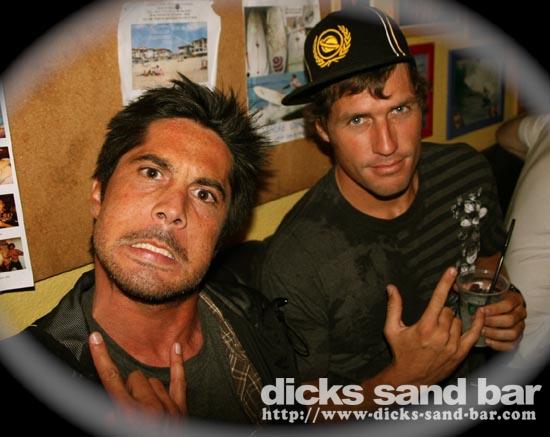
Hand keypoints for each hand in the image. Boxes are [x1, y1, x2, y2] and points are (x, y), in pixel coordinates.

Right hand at [89, 332, 186, 417]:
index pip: (111, 377)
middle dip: (129, 388)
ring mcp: (167, 406)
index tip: (96, 337)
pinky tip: (176, 347)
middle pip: (135, 376)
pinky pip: (179, 380)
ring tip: (143, 410)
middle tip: (128, 407)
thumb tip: (109, 410)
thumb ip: (110, 416)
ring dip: (147, 390)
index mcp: (127, 411)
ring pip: (153, 380)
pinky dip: (177, 364)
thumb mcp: (115, 432)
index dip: (101, 356)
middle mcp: (148, 405)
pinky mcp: (180, 409)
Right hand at [383, 267, 484, 385]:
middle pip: (447, 310)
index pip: (438, 299)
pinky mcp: (460, 353)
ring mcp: (452, 345)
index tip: (452, 269)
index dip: (445, 282)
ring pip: (457, 321)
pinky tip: (480, 313)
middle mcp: (440, 335)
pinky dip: (477, 323)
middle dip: (440, 311)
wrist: (410, 379)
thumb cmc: (400, 352)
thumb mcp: (392, 329)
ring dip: (450, 320)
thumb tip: (391, 287)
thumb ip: (393, 307)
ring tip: (439, 330)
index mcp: (424, 327)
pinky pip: (473, 334)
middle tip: (431, 320)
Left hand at [480, 290, 525, 350]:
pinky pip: (511, 345)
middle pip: (510, 320)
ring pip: (512, 334)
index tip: (481, 310)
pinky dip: (499, 345)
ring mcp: (520, 327)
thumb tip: (456, 287)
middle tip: (479, 322)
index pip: (508, 304)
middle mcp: (521, 313)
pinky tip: (487, 341)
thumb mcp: (486, 288)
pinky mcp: (517, 338)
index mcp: (515, 299)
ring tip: (482, 331)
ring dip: (495, 334)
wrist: (501, 306)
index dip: (495, 309)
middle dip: (492, 322)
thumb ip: (474, 287)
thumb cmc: (491, 296)